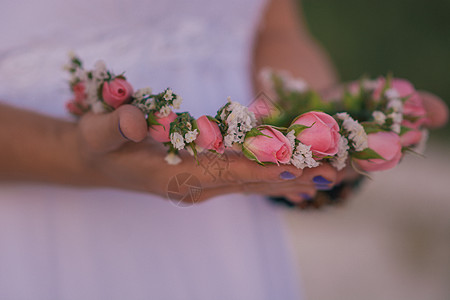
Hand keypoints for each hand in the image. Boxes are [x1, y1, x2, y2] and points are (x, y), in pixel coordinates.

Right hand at [76, 105, 339, 202]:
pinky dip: (274, 175)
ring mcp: (203, 185)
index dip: (263, 165)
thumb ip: (116, 127)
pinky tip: (300, 177)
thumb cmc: (100, 145)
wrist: (97, 162)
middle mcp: (195, 186)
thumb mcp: (98, 132)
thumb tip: (135, 121)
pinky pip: (246, 178)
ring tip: (331, 175)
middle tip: (336, 172)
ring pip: (253, 182)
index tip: (300, 164)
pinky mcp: (206, 178)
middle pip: (251, 181)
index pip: (227, 170)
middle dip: (292, 176)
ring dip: (291, 178)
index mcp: (175, 177)